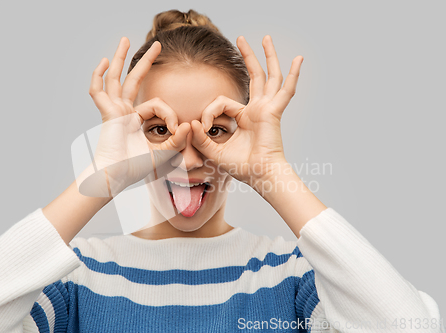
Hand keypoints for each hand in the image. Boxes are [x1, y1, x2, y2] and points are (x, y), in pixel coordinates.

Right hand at [77, 37, 190, 196]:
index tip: (177, 130)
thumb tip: (190, 125)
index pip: (159, 104)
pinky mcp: (106, 113)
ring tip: (126, 39)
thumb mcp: (163, 154)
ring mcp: (114, 110)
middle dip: (146, 60)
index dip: (171, 115)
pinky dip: (97, 76)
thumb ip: (177, 141)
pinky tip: (102, 61)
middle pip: (135, 79)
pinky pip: (98, 91)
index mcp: (138, 119)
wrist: (117, 176)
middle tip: (158, 44)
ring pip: (116, 78)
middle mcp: (125, 111)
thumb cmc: (136, 168)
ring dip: (121, 58)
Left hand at [190, 35, 302, 190]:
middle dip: (247, 57)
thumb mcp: (213, 151)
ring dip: (267, 56)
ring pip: (268, 76)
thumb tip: (191, 122)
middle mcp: (257, 109)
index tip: (203, 126)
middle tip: (240, 38)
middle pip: (254, 76)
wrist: (258, 175)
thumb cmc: (240, 166)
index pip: (222, 102)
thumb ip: (201, 138)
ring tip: (264, 37)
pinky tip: (299, 58)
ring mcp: (267, 108)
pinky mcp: (274, 111)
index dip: (209, 111)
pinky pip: (286, 90)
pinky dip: (294, 75)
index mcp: (244, 117)